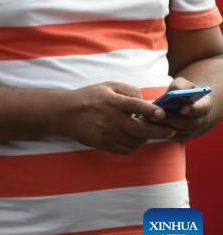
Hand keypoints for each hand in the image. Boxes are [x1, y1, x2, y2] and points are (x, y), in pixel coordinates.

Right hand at [59, 81, 173, 154]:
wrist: (63, 114)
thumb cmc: (87, 97)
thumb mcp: (106, 85)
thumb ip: (129, 90)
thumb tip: (146, 101)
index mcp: (113, 102)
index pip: (137, 106)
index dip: (152, 110)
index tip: (163, 114)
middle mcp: (112, 119)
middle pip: (143, 129)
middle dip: (161, 131)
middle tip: (170, 130)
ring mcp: (108, 134)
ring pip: (137, 141)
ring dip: (146, 138)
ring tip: (147, 132)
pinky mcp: (105, 144)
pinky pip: (127, 149)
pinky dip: (135, 146)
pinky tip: (134, 139)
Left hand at [155, 77, 216, 142]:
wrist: (183, 104)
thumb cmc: (182, 91)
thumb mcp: (182, 84)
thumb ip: (178, 86)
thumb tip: (172, 92)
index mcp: (204, 105)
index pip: (201, 109)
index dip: (193, 110)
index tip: (182, 109)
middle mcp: (202, 120)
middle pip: (189, 123)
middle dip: (172, 119)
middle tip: (156, 115)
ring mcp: (193, 130)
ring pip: (180, 132)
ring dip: (164, 126)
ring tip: (149, 119)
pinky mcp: (183, 137)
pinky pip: (173, 137)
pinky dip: (162, 132)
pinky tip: (149, 125)